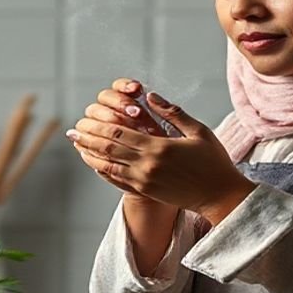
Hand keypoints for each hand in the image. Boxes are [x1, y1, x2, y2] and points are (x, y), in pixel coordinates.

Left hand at [66, 79, 255, 224]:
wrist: (219, 196)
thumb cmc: (213, 161)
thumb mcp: (198, 131)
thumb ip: (172, 113)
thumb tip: (149, 95)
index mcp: (159, 148)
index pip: (120, 135)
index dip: (98, 126)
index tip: (83, 120)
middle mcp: (147, 166)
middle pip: (108, 150)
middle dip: (88, 138)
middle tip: (72, 130)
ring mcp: (144, 181)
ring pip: (108, 167)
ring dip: (90, 154)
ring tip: (77, 145)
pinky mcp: (146, 192)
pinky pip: (117, 181)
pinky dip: (101, 171)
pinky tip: (94, 163)